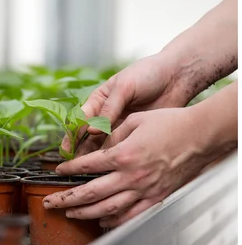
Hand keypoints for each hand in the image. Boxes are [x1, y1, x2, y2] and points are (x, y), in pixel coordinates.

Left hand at [47, 106, 214, 226]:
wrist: (202, 136)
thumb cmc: (172, 124)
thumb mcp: (136, 121)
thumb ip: (112, 134)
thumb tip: (94, 144)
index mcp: (124, 155)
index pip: (87, 166)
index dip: (68, 169)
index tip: (58, 171)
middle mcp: (131, 176)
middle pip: (90, 193)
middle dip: (65, 199)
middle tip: (50, 202)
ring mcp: (143, 190)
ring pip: (106, 209)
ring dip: (84, 213)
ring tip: (70, 213)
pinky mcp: (155, 199)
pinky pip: (129, 216)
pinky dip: (112, 221)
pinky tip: (100, 220)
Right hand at [62, 53, 186, 156]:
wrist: (177, 76)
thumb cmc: (148, 73)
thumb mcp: (125, 87)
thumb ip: (109, 108)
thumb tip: (93, 130)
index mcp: (98, 101)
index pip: (79, 120)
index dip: (71, 136)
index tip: (66, 151)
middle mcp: (104, 116)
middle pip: (86, 137)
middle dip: (78, 152)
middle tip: (72, 167)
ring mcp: (117, 127)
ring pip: (99, 146)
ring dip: (92, 158)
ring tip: (86, 171)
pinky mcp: (131, 135)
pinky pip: (118, 149)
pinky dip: (111, 158)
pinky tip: (107, 168)